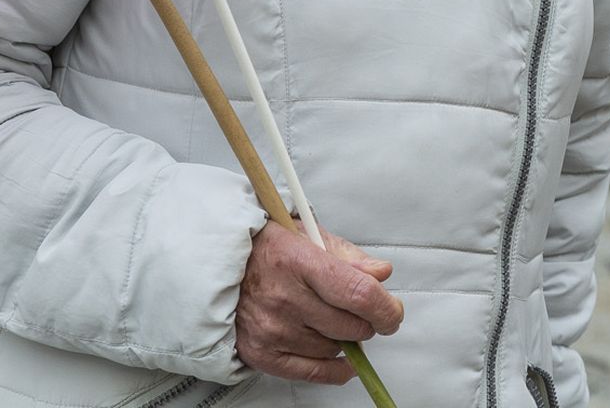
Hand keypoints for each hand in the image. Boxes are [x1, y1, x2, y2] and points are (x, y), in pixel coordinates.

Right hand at [235, 221, 401, 384]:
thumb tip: (382, 274)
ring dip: (345, 338)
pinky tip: (344, 358)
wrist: (217, 267)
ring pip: (336, 348)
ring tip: (332, 318)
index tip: (393, 311)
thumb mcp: (308, 235)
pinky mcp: (262, 353)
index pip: (358, 293)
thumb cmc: (265, 248)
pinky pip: (313, 373)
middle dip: (367, 320)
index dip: (386, 307)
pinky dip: (336, 368)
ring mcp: (272, 329)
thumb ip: (349, 257)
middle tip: (362, 310)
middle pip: (351, 325)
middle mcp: (284, 298)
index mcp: (298, 261)